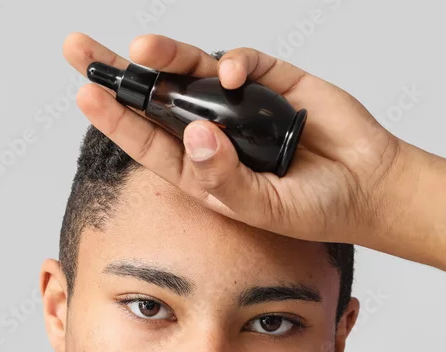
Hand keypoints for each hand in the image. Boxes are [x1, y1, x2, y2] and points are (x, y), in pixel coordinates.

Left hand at [62, 32, 409, 245]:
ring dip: (165, 57)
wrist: (368, 186)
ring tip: (141, 49)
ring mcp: (237, 105)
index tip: (84, 93)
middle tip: (77, 48)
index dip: (113, 117)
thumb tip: (196, 135)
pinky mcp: (270, 81)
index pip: (145, 139)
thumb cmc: (313, 207)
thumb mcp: (264, 208)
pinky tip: (232, 76)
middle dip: (117, 73)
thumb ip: (227, 178)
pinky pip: (241, 61)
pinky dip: (233, 62)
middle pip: (153, 96)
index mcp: (198, 169)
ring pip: (190, 71)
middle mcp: (210, 132)